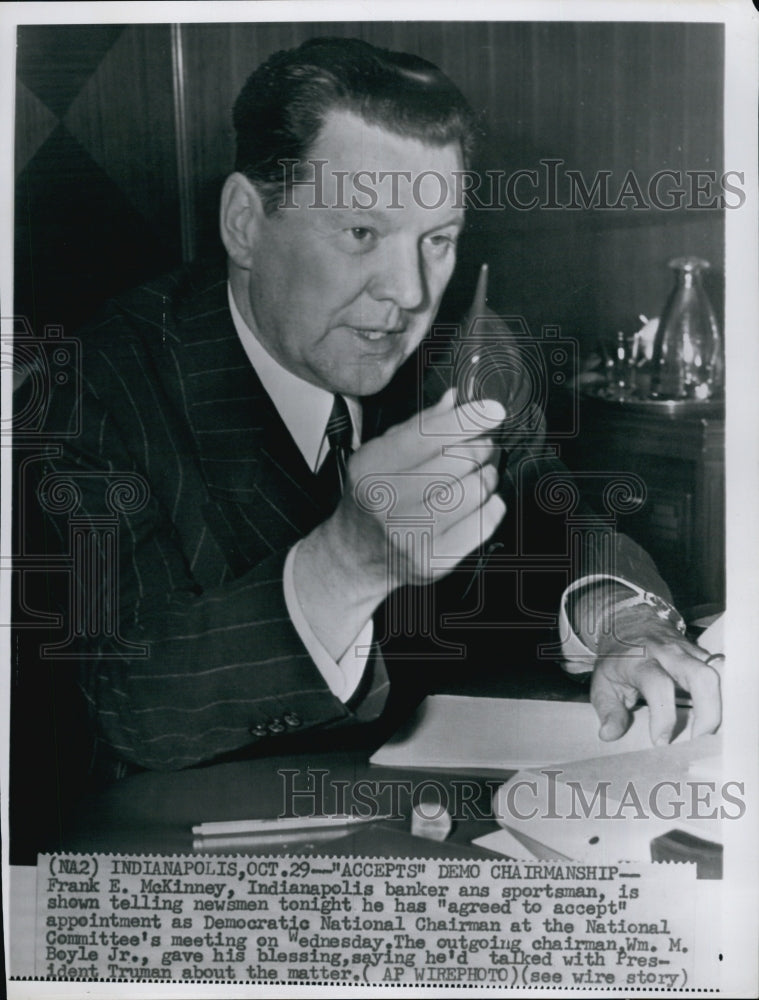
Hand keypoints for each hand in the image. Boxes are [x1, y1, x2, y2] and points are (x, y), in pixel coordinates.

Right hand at [326, 387, 505, 596]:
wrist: (354, 556)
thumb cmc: (373, 497)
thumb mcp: (382, 454)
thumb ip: (419, 425)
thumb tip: (454, 399)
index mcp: (372, 467)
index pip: (428, 434)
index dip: (468, 419)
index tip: (493, 411)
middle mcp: (386, 501)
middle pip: (459, 460)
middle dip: (481, 448)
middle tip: (482, 447)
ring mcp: (409, 534)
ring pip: (475, 490)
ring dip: (487, 477)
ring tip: (480, 475)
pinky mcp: (432, 560)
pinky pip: (483, 524)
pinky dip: (492, 507)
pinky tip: (482, 502)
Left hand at [589, 604, 721, 744]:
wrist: (631, 622)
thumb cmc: (617, 658)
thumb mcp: (603, 682)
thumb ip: (608, 710)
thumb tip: (609, 734)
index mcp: (641, 661)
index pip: (658, 685)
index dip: (663, 717)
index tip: (660, 742)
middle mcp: (670, 653)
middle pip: (701, 677)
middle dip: (707, 713)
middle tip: (699, 741)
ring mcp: (691, 652)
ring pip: (716, 676)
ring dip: (718, 707)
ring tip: (707, 733)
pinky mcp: (703, 656)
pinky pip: (719, 677)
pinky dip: (720, 699)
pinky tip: (712, 717)